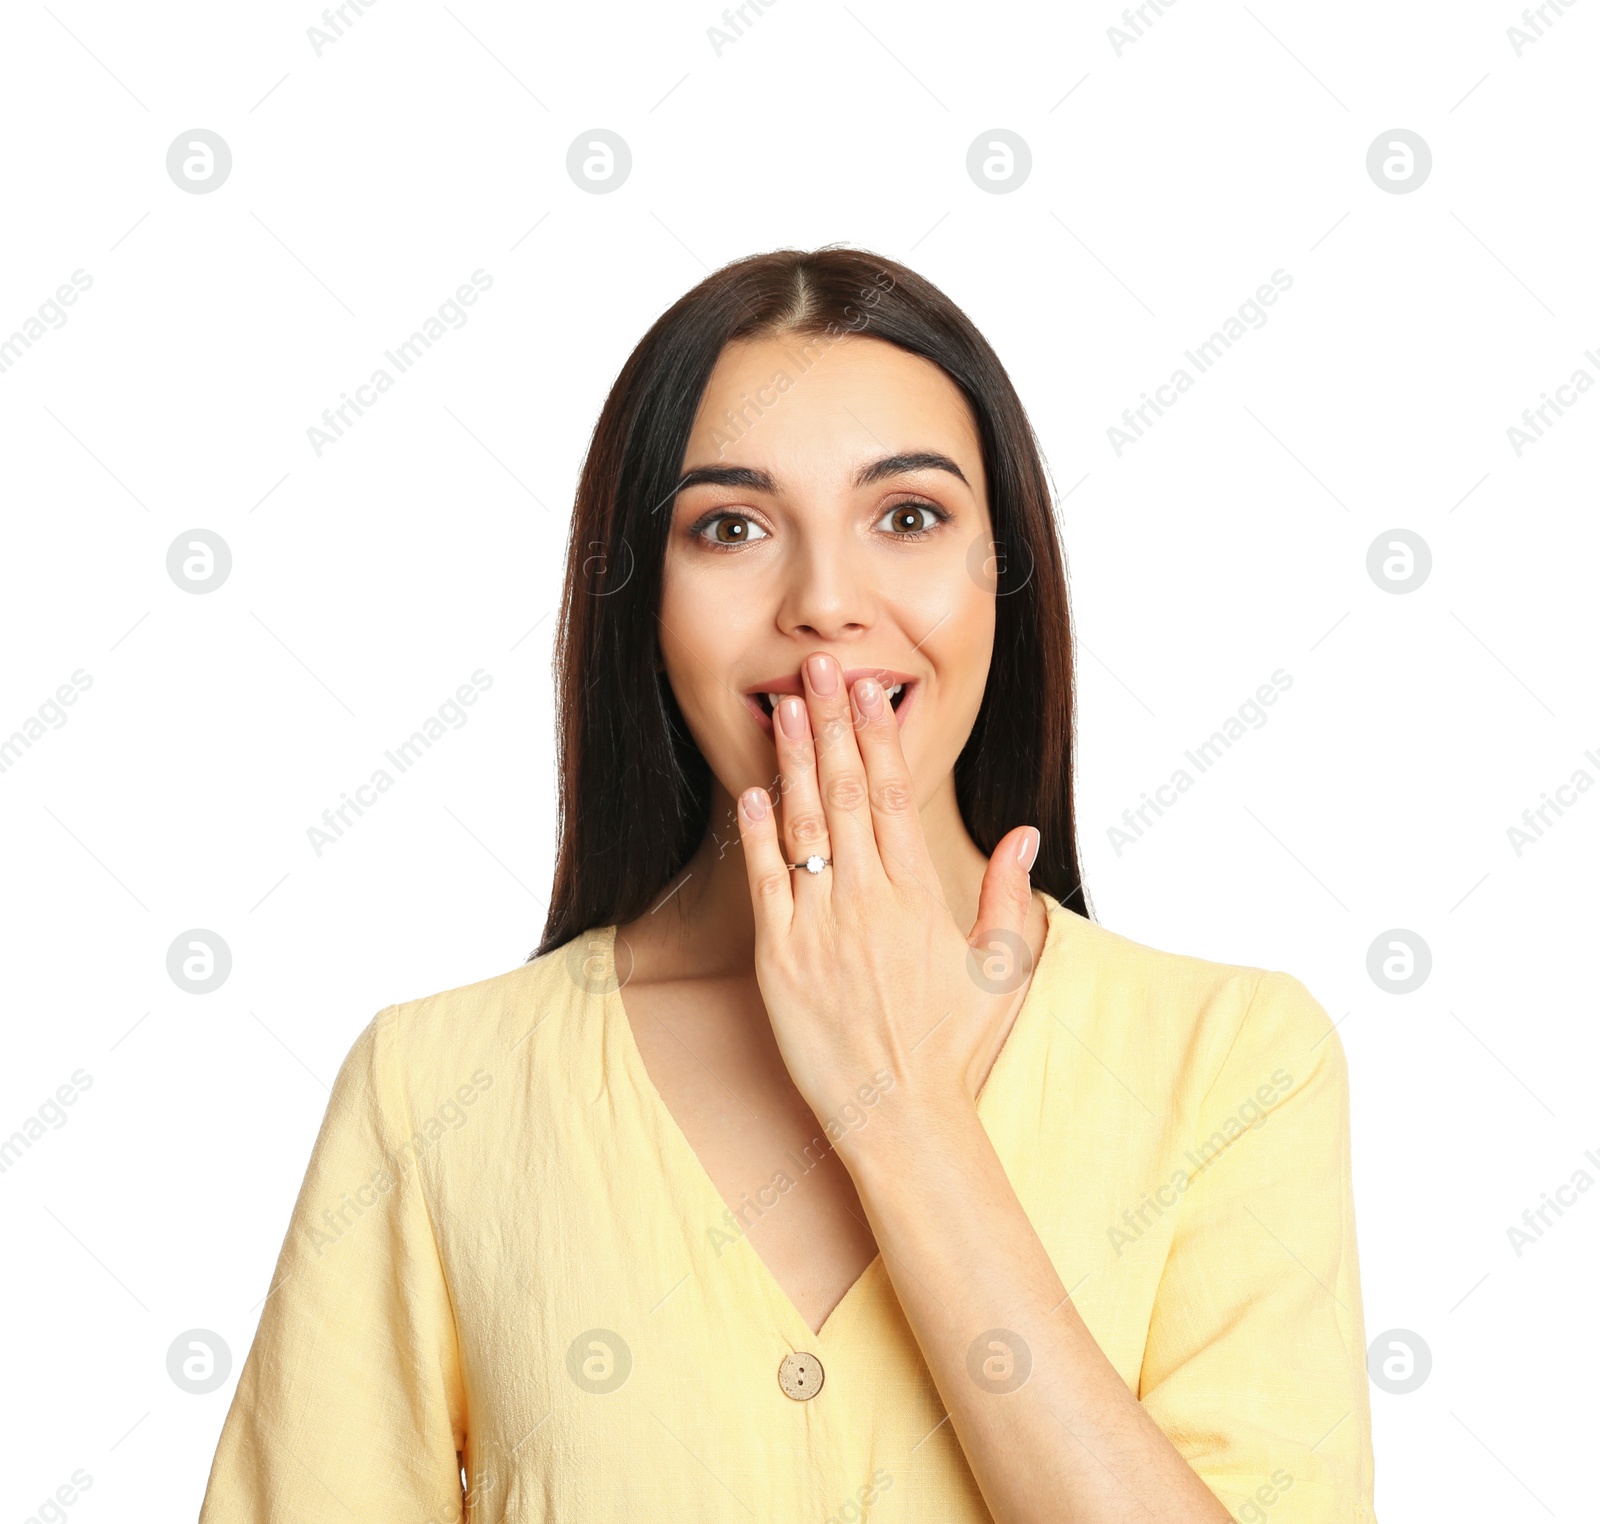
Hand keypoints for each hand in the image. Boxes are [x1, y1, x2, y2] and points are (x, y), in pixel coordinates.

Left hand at [735, 651, 1040, 1152]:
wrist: (899, 1116)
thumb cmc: (953, 1047)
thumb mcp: (1000, 969)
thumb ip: (1008, 896)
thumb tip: (1023, 833)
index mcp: (918, 896)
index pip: (896, 796)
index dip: (878, 737)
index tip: (869, 691)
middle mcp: (867, 900)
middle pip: (846, 793)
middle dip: (831, 724)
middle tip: (820, 668)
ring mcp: (819, 927)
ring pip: (803, 826)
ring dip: (791, 762)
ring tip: (783, 706)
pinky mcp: (778, 959)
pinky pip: (765, 885)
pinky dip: (757, 836)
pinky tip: (752, 792)